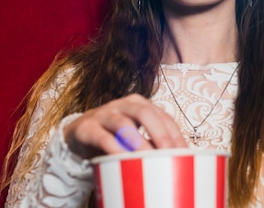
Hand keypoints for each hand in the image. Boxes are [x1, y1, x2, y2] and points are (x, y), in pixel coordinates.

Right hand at [63, 94, 187, 158]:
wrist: (79, 132)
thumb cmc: (114, 134)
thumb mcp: (135, 134)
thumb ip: (151, 141)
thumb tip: (176, 158)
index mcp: (140, 104)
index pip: (163, 116)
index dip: (175, 134)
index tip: (185, 153)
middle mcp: (123, 105)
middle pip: (145, 113)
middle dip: (160, 134)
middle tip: (169, 154)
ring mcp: (104, 114)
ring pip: (124, 124)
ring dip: (138, 143)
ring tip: (148, 160)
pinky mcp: (87, 127)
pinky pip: (102, 137)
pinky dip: (114, 149)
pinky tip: (122, 160)